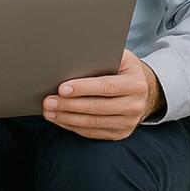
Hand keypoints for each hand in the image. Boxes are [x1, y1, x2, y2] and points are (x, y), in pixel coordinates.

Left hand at [43, 49, 162, 139]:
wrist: (141, 90)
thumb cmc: (122, 69)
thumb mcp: (119, 57)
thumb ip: (101, 57)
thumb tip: (72, 57)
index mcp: (135, 84)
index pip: (106, 87)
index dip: (83, 88)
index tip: (62, 88)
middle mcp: (135, 105)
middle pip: (97, 107)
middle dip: (69, 105)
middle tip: (48, 101)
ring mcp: (128, 123)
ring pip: (93, 123)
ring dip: (67, 118)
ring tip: (48, 111)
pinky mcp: (119, 133)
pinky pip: (92, 132)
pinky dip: (72, 126)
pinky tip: (59, 119)